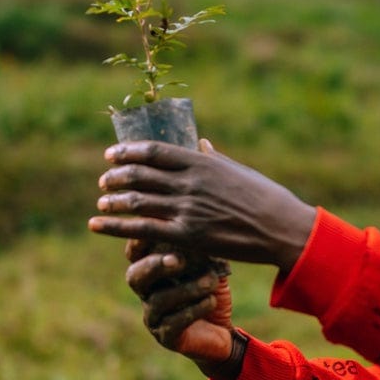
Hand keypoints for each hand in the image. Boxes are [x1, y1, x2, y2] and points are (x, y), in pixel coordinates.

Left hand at [89, 139, 315, 273]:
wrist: (283, 229)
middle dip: (115, 176)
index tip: (112, 154)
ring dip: (111, 200)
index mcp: (202, 163)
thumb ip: (214, 159)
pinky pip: (142, 230)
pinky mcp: (188, 236)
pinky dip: (115, 226)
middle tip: (104, 179)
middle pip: (139, 175)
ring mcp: (188, 210)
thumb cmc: (267, 198)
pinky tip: (97, 225)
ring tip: (101, 200)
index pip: (154, 151)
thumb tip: (201, 143)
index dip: (127, 152)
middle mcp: (190, 183)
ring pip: (136, 201)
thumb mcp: (241, 171)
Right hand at [125, 240, 240, 379]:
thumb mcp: (209, 264)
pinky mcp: (166, 336)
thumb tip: (198, 222)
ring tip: (210, 281)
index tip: (155, 226)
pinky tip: (211, 301)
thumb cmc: (211, 290)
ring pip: (159, 300)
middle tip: (177, 259)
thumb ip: (198, 247)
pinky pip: (173, 323)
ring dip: (188, 288)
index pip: (136, 253)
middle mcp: (146, 292)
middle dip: (155, 266)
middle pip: (135, 276)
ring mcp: (153, 316)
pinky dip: (194, 309)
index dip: (140, 241)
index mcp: (151, 270)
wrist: (222, 329)